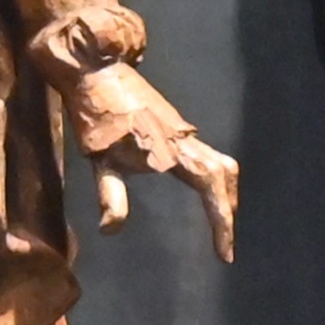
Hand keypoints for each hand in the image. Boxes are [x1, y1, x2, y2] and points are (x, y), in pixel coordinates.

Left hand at [64, 61, 239, 258]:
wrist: (96, 71)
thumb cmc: (96, 117)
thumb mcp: (99, 160)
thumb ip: (110, 196)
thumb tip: (111, 230)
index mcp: (172, 149)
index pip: (210, 186)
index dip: (222, 221)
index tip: (225, 253)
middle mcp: (185, 139)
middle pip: (224, 173)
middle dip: (228, 209)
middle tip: (224, 243)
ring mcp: (183, 131)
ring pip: (220, 162)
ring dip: (224, 193)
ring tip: (219, 220)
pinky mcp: (176, 128)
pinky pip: (207, 155)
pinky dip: (214, 178)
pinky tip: (201, 190)